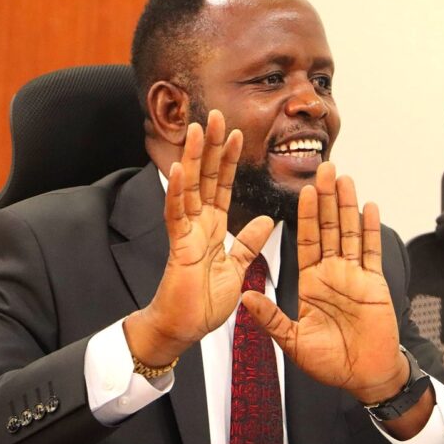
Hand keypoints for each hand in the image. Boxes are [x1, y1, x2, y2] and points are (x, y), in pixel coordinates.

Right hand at [125, 110, 273, 366]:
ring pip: (190, 188)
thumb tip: (266, 220)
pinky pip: (177, 216)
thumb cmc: (205, 302)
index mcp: (213, 228)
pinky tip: (178, 169)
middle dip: (211, 147)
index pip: (222, 186)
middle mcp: (198, 225)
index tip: (237, 134)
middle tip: (214, 114)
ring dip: (193, 158)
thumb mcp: (237, 267)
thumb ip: (248, 243)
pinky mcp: (179, 249)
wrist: (185, 329)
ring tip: (196, 129)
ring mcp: (186, 234)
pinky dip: (177, 193)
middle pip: (206, 178)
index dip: (228, 160)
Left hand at [242, 162, 407, 403]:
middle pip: (328, 228)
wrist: (364, 376)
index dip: (304, 215)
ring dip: (348, 206)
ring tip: (345, 179)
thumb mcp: (293, 341)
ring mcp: (355, 276)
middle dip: (326, 199)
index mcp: (311, 282)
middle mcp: (333, 273)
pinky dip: (371, 229)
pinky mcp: (375, 284)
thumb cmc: (330, 362)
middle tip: (325, 169)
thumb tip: (245, 299)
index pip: (306, 240)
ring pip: (351, 233)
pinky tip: (369, 207)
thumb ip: (271, 318)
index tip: (303, 190)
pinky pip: (372, 252)